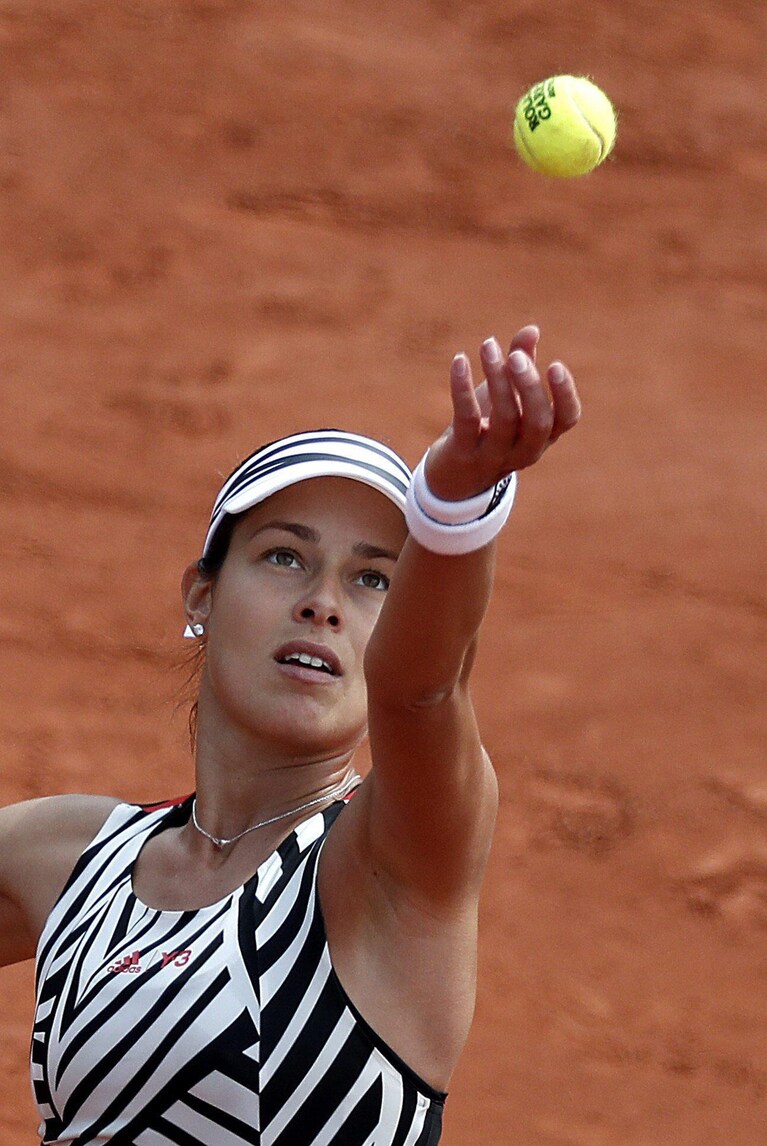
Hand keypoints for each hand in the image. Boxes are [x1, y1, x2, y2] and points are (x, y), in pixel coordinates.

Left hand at [424, 325, 580, 500]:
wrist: (452, 478)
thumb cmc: (487, 428)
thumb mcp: (506, 397)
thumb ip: (521, 363)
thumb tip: (531, 330)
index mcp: (543, 436)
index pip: (567, 418)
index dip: (565, 393)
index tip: (554, 364)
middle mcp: (525, 451)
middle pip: (538, 422)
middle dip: (530, 386)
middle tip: (515, 355)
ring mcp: (494, 456)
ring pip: (505, 419)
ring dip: (497, 378)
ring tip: (488, 346)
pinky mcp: (464, 453)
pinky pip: (466, 419)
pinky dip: (462, 388)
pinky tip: (459, 360)